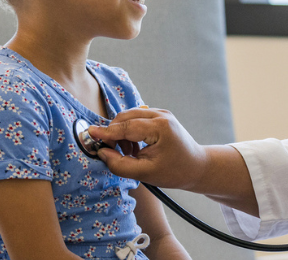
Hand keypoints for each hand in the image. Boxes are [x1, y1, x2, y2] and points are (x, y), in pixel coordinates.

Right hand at [87, 107, 209, 191]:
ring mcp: (160, 113)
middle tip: (111, 152)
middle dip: (113, 134)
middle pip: (125, 118)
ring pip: (128, 116)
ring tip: (129, 153)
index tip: (90, 135)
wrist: (197, 167)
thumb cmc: (175, 172)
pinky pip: (135, 118)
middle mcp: (160, 115)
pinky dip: (129, 131)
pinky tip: (134, 147)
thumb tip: (102, 153)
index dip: (106, 132)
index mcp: (160, 127)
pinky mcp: (159, 115)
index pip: (126, 127)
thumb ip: (120, 165)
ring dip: (121, 133)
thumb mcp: (146, 174)